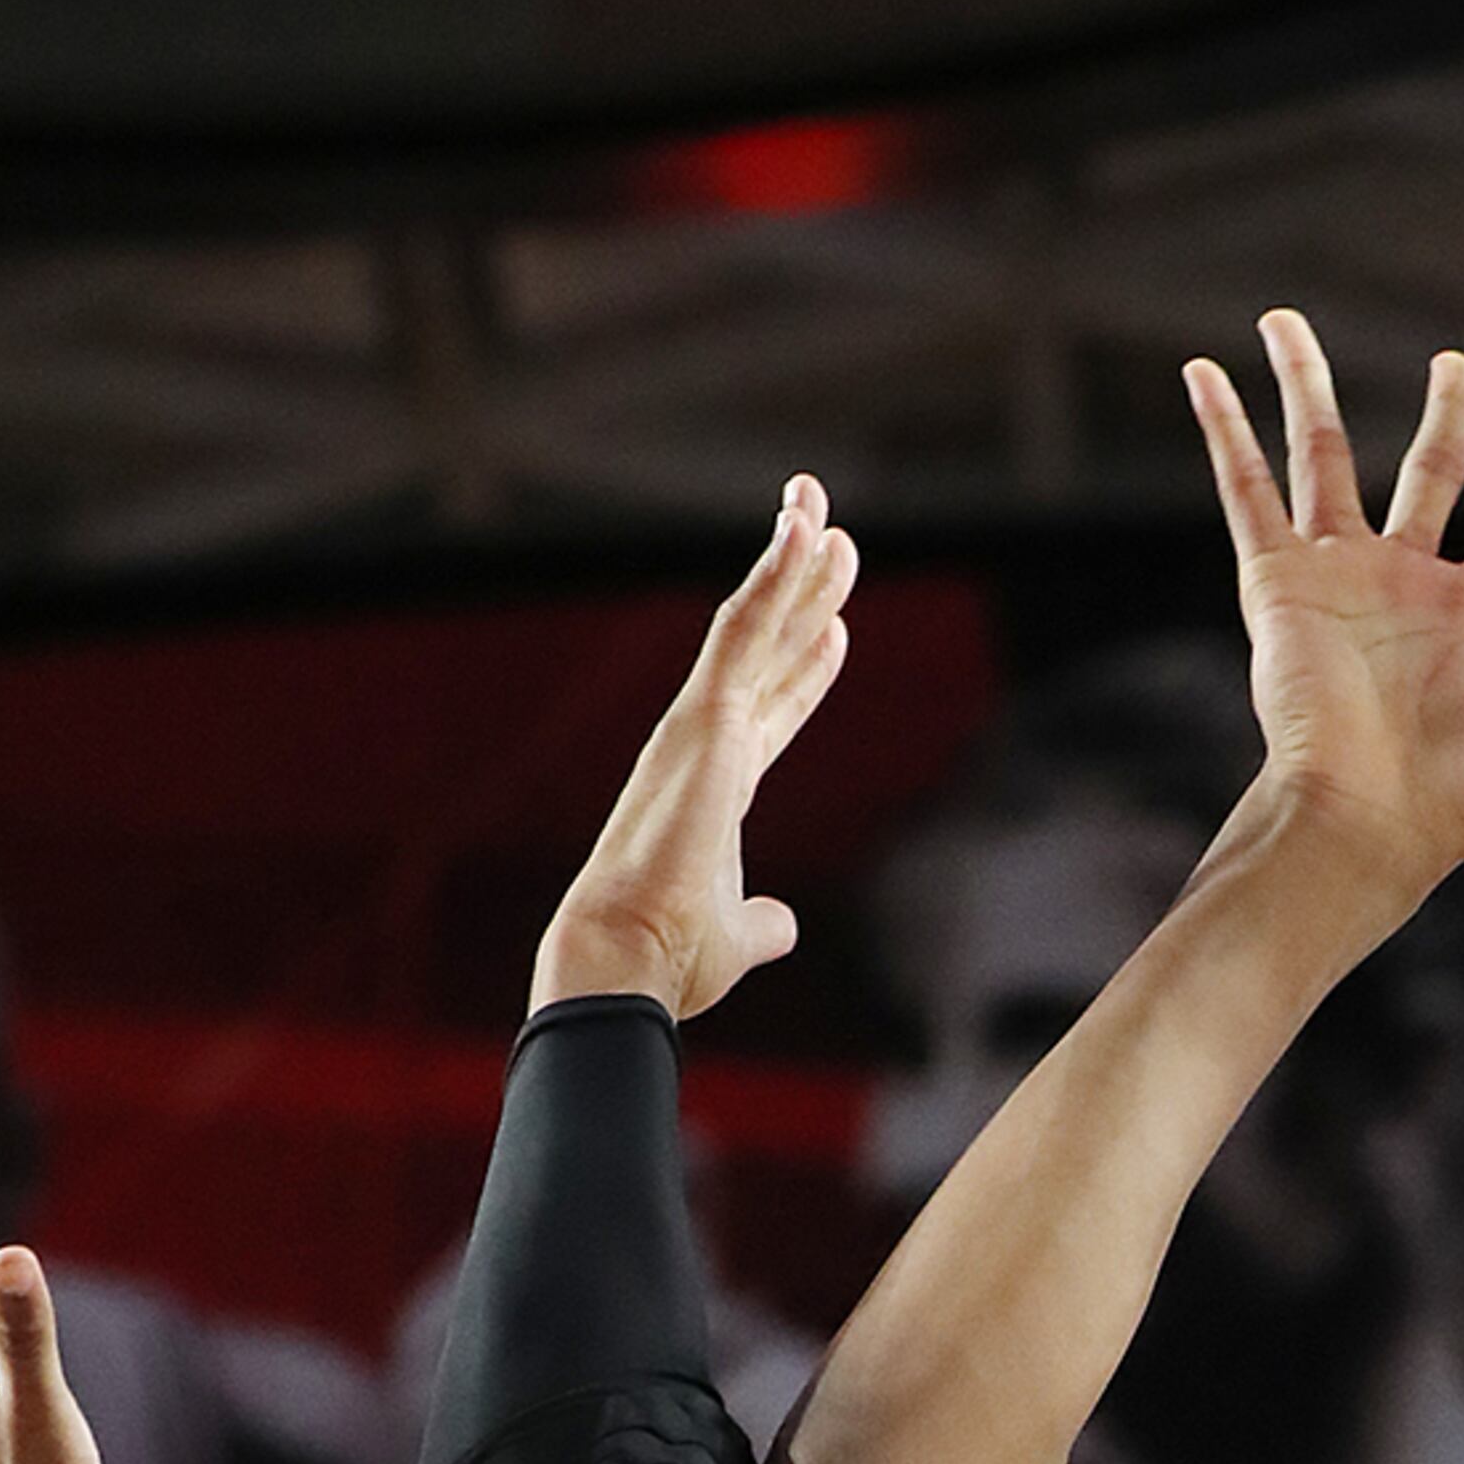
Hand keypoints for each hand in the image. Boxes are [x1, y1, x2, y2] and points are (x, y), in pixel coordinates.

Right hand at [531, 477, 858, 1018]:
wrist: (628, 958)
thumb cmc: (670, 955)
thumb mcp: (740, 937)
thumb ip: (766, 922)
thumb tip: (784, 928)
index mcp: (717, 786)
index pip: (770, 711)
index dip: (805, 670)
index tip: (835, 628)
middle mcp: (705, 743)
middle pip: (766, 649)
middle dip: (801, 591)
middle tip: (834, 532)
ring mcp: (702, 725)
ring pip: (755, 622)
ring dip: (791, 563)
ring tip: (819, 505)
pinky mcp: (705, 718)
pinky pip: (746, 629)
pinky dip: (776, 577)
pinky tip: (805, 532)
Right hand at [1184, 312, 1463, 903]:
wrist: (1368, 825)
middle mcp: (1400, 586)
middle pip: (1427, 471)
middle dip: (1447, 413)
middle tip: (1459, 361)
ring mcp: (1336, 577)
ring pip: (1321, 455)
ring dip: (1306, 385)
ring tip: (1286, 317)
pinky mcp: (1278, 583)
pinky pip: (1245, 489)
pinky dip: (1222, 428)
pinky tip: (1202, 370)